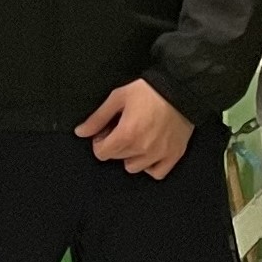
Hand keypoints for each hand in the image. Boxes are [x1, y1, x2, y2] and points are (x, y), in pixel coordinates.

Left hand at [75, 79, 193, 179]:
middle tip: (123, 129)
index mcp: (126, 135)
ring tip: (137, 139)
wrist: (181, 88)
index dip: (100, 141)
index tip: (107, 131)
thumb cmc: (148, 91)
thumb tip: (80, 132)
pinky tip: (150, 152)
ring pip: (134, 167)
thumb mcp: (118, 98)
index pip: (102, 153)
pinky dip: (151, 166)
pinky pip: (157, 173)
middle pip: (117, 158)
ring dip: (131, 156)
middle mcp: (142, 149)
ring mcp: (159, 154)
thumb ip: (98, 118)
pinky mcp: (174, 155)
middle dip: (115, 145)